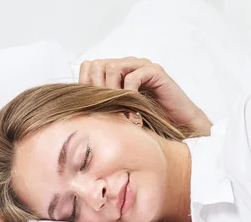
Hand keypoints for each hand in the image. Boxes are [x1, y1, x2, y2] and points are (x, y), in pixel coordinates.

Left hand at [79, 58, 211, 134]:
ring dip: (112, 92)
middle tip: (107, 111)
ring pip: (111, 67)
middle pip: (97, 65)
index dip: (87, 87)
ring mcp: (141, 65)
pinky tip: (133, 111)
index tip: (93, 110)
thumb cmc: (146, 122)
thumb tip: (74, 110)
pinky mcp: (155, 71)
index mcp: (115, 72)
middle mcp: (127, 65)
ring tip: (119, 111)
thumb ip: (100, 106)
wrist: (177, 126)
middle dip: (98, 90)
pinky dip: (129, 95)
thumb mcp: (116, 114)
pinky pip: (132, 76)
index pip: (88, 67)